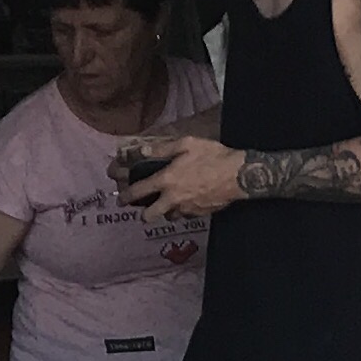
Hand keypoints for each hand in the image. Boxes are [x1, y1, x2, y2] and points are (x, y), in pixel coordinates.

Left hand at [116, 136, 246, 219]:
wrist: (239, 175)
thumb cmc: (213, 156)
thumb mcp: (187, 144)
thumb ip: (162, 149)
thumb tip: (141, 152)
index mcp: (167, 180)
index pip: (139, 192)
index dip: (126, 196)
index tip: (121, 199)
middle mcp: (173, 199)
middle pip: (149, 215)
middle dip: (144, 214)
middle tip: (145, 209)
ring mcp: (186, 209)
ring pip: (169, 216)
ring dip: (166, 211)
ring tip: (171, 201)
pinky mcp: (199, 214)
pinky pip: (185, 215)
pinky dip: (184, 210)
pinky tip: (189, 199)